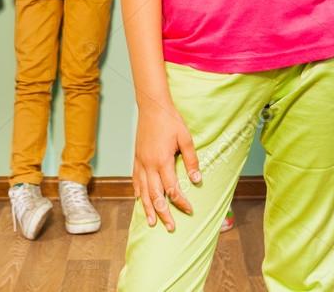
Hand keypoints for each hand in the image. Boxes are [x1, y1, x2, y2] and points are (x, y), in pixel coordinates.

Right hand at [133, 102, 201, 231]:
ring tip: (150, 223)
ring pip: (142, 191)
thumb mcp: (185, 138)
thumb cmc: (170, 120)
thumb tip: (197, 179)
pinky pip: (135, 180)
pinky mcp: (136, 158)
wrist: (152, 106)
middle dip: (163, 214)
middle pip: (155, 195)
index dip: (181, 202)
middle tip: (170, 228)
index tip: (189, 210)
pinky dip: (138, 192)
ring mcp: (140, 162)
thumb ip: (191, 159)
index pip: (172, 189)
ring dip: (147, 208)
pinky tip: (140, 200)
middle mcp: (149, 165)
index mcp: (162, 161)